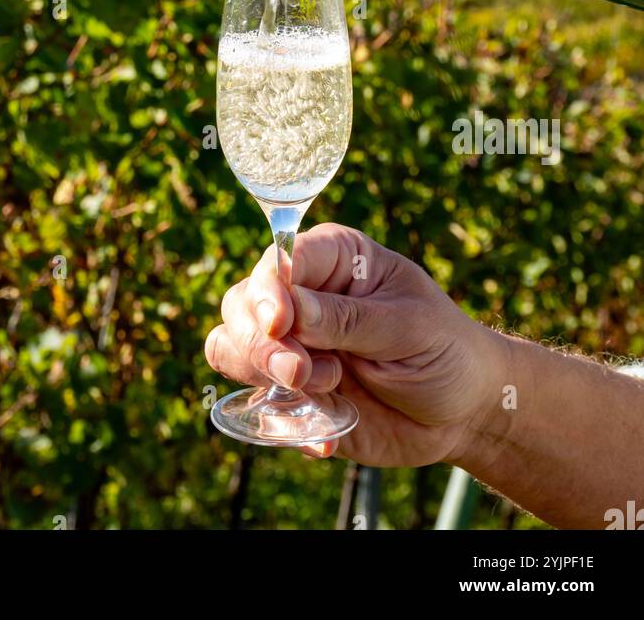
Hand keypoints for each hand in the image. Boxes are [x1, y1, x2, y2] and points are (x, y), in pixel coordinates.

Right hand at [205, 223, 504, 463]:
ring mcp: (291, 345)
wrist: (463, 411)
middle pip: (241, 304)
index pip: (278, 261)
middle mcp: (301, 296)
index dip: (269, 290)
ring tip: (323, 390)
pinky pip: (253, 402)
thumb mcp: (407, 327)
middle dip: (261, 343)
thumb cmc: (444, 349)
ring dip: (263, 374)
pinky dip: (278, 421)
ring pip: (230, 346)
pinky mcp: (289, 392)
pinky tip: (325, 434)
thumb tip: (288, 311)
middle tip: (302, 373)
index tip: (281, 324)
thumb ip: (348, 319)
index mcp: (333, 258)